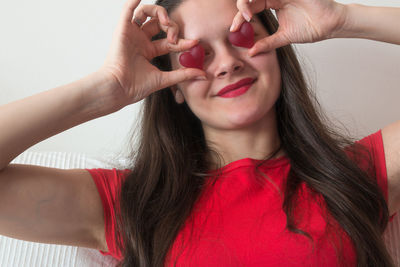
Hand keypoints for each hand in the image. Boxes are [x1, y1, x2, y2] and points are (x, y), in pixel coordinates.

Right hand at [99, 0, 205, 105]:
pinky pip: (127, 11)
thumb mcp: (164, 79)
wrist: (120, 88)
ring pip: (146, 14)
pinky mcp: (122, 30)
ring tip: (166, 22)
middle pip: (159, 24)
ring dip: (159, 13)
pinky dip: (133, 1)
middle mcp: (140, 41)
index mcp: (149, 52)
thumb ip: (183, 75)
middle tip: (174, 36)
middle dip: (172, 27)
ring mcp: (131, 35)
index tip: (194, 43)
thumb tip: (203, 75)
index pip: (170, 42)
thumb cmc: (136, 87)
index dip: (183, 41)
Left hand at [230, 0, 347, 55]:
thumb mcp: (283, 37)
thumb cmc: (310, 28)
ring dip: (249, 1)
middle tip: (239, 21)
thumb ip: (267, 43)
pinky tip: (259, 3)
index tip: (233, 29)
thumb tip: (251, 52)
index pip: (251, 7)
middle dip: (241, 7)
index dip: (240, 17)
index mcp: (272, 3)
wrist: (330, 25)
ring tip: (246, 13)